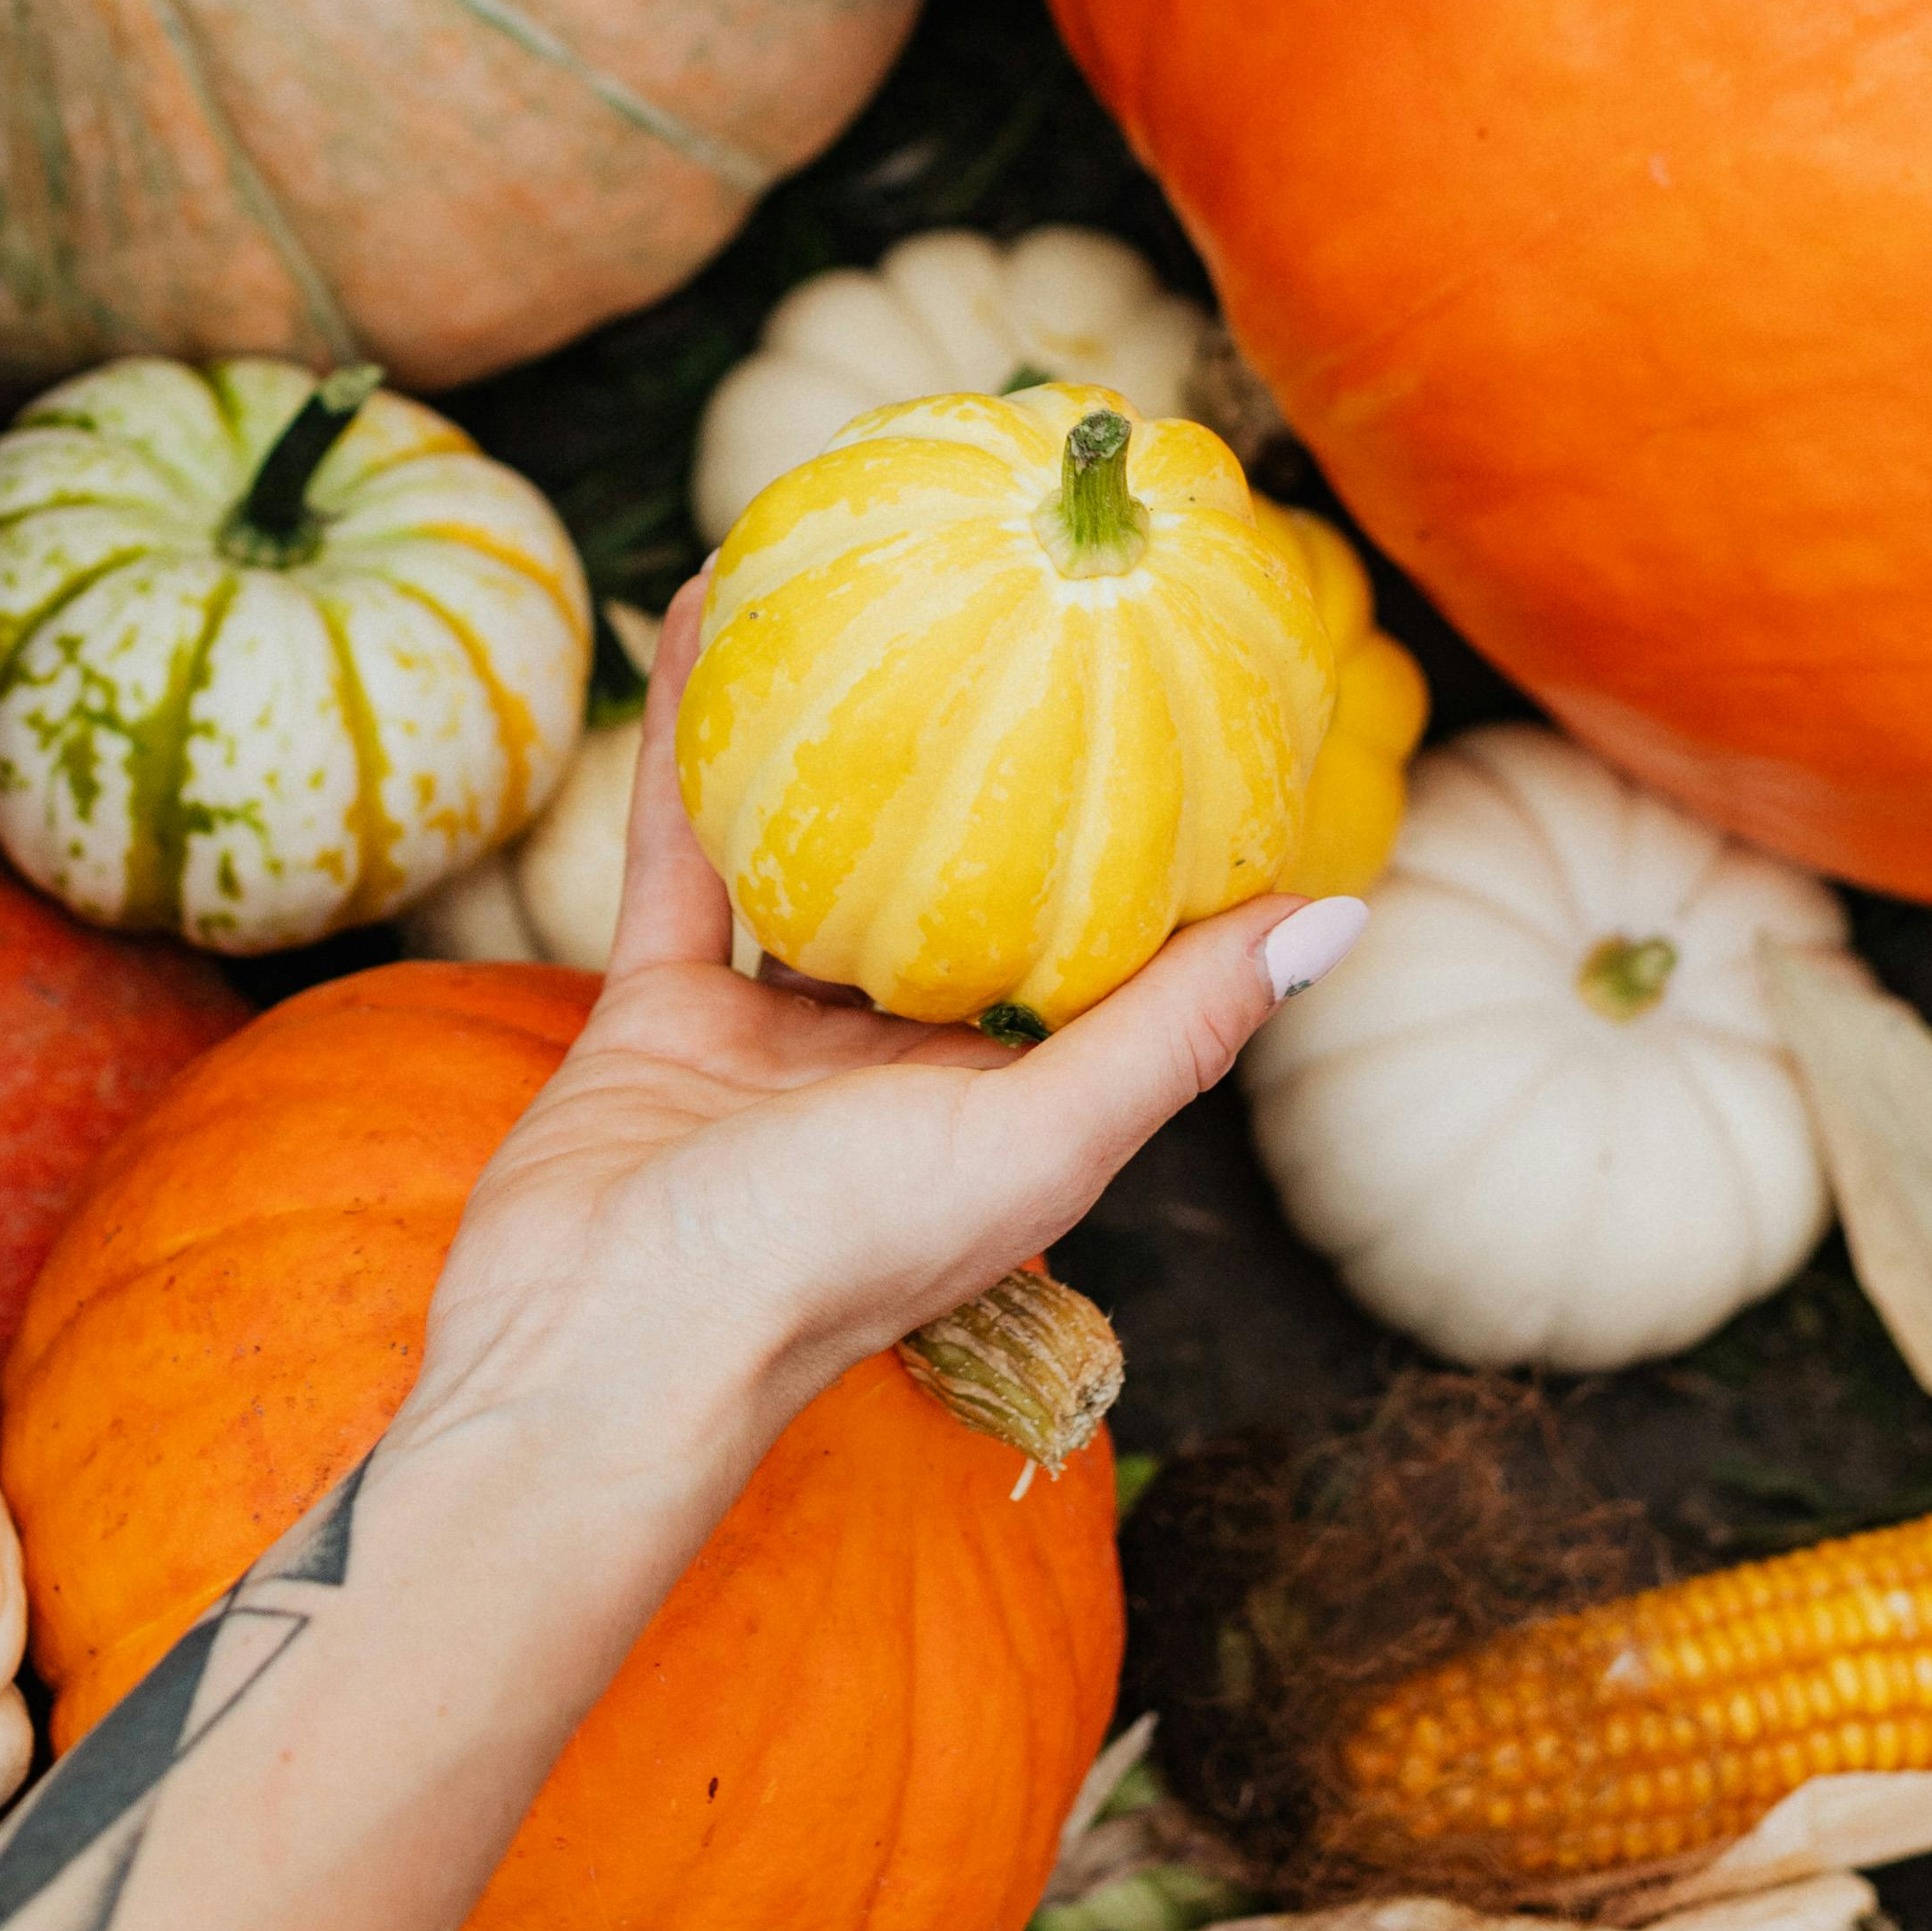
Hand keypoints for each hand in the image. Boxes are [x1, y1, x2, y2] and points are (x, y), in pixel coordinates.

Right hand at [407, 576, 1356, 1497]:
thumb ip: (1172, 1032)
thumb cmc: (822, 1265)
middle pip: (965, 889)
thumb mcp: (1029, 1144)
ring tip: (871, 578)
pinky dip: (694, 742)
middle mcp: (905, 1069)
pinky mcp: (660, 1011)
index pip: (1105, 955)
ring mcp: (777, 1039)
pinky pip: (687, 851)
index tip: (1191, 694)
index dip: (1151, 835)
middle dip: (995, 765)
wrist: (589, 1351)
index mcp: (1013, 1111)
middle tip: (1027, 603)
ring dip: (840, 730)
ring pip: (821, 853)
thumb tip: (1342, 914)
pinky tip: (712, 614)